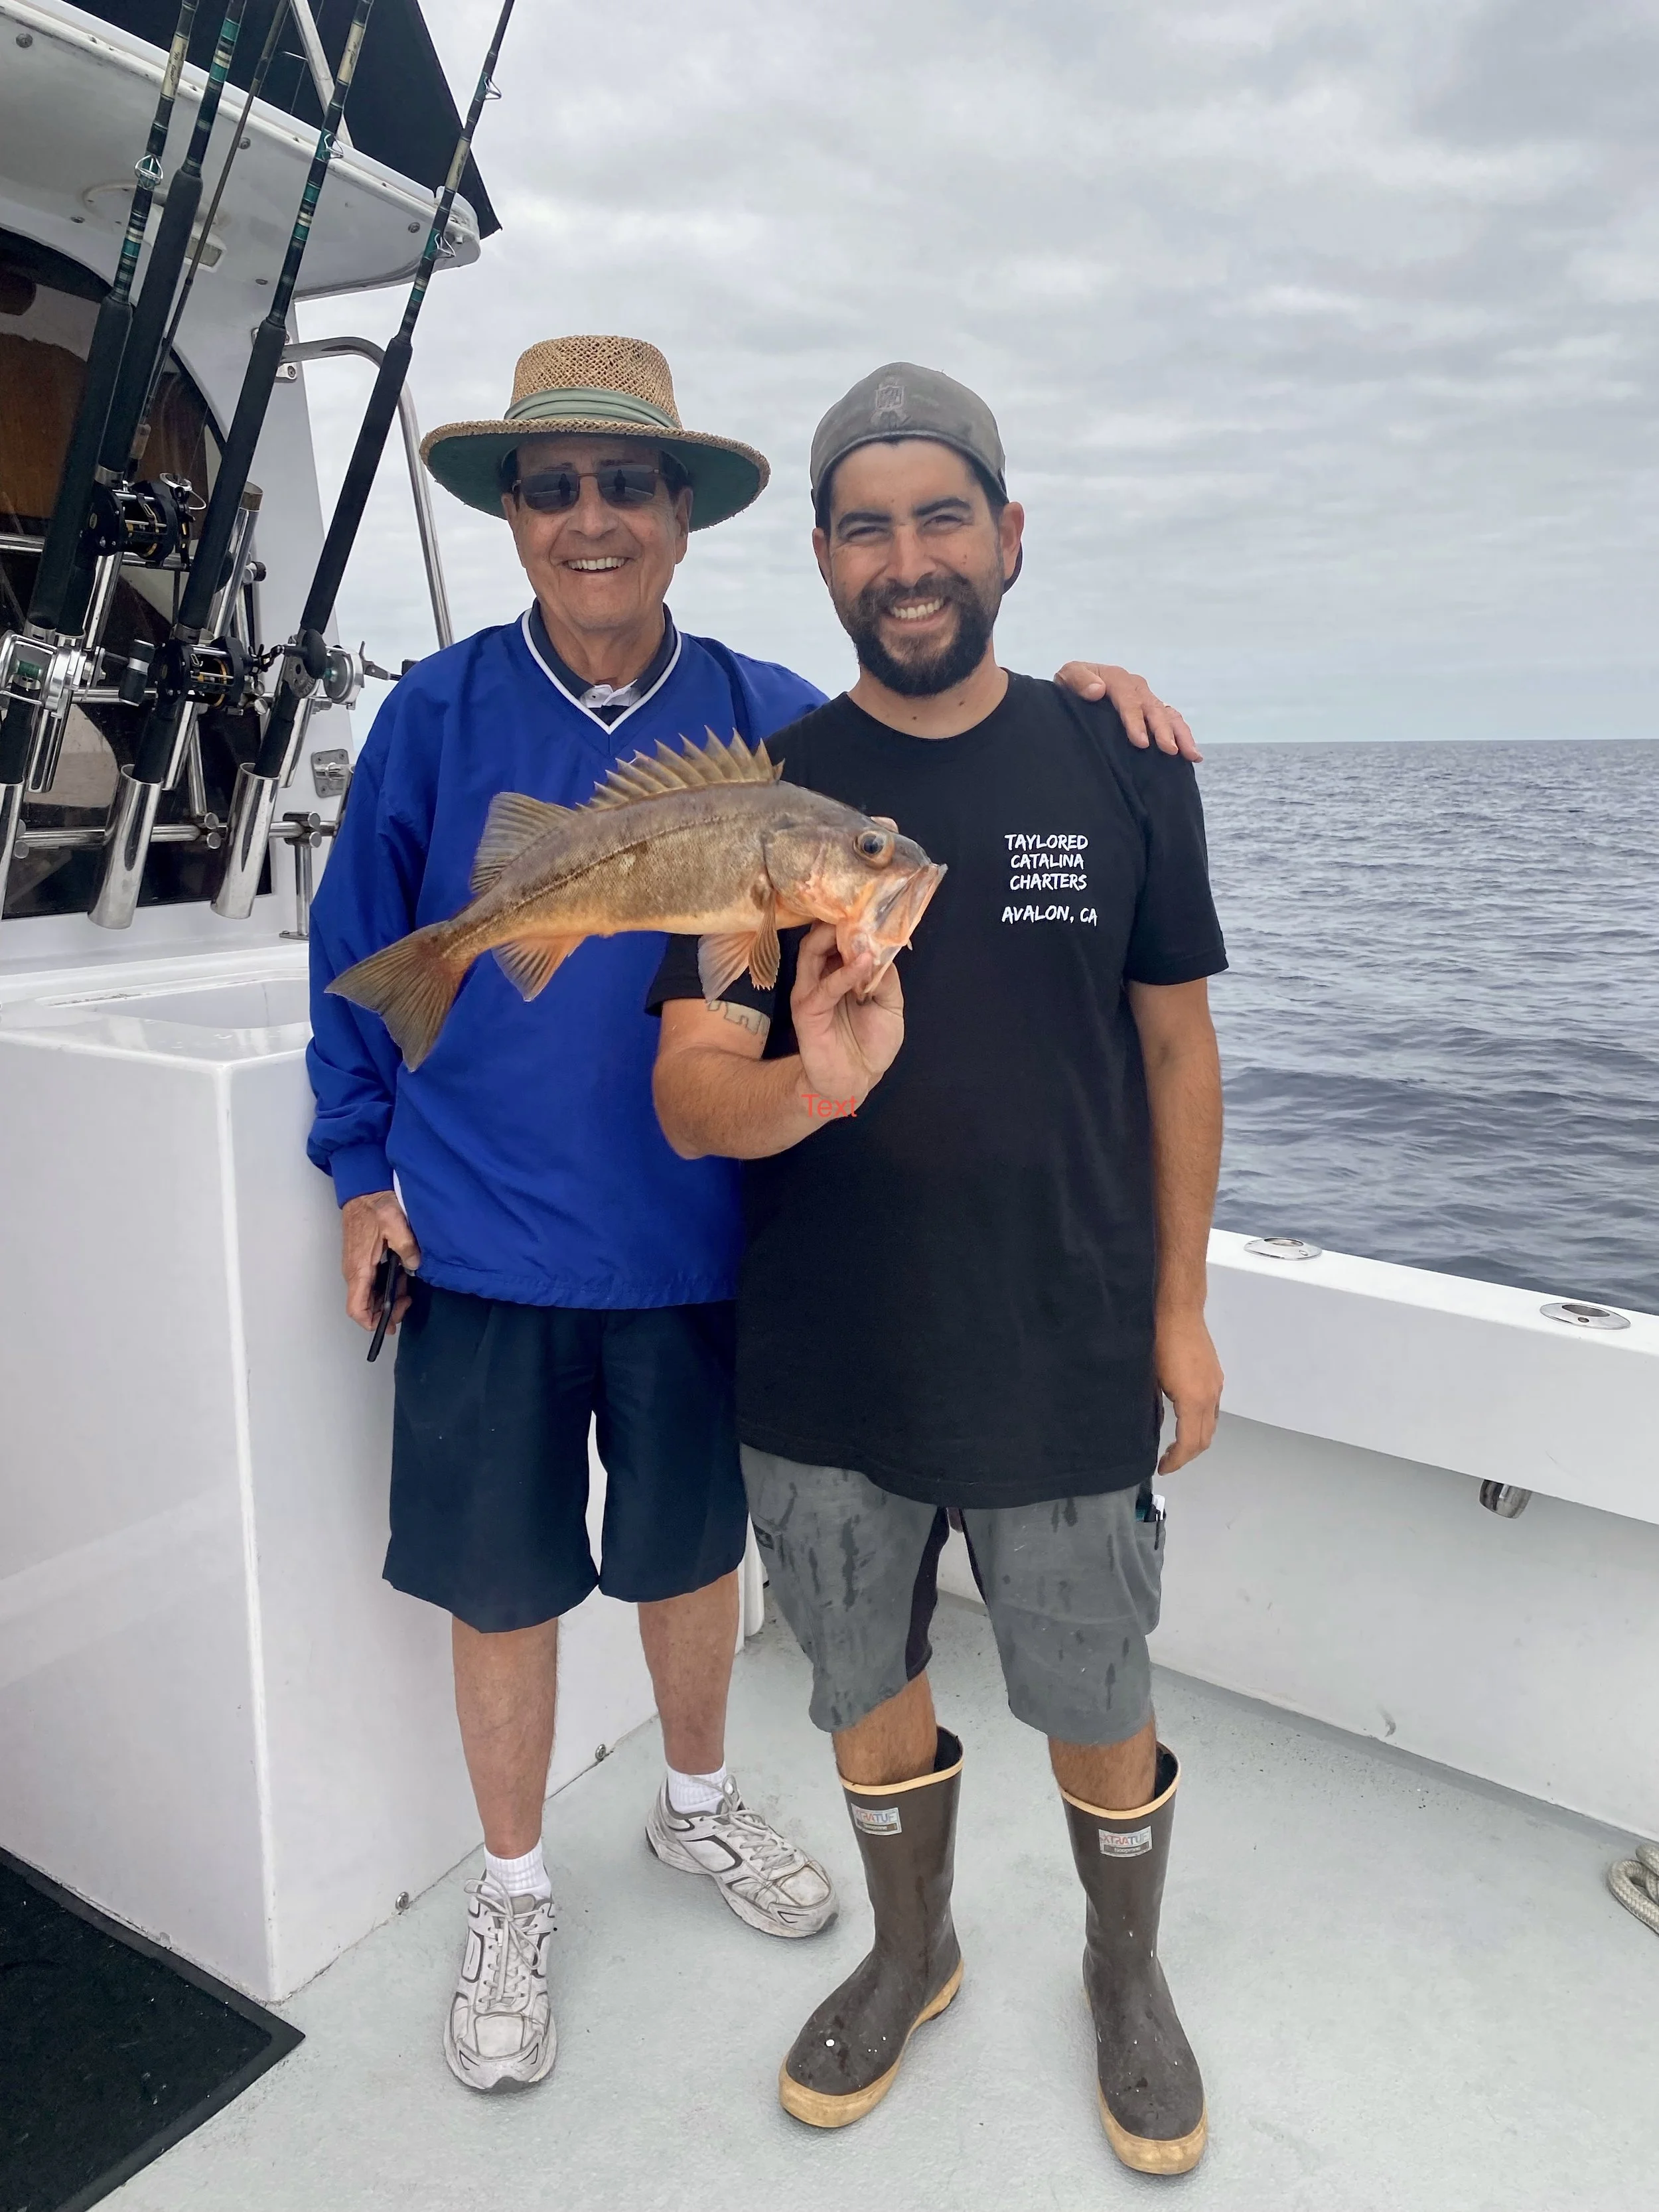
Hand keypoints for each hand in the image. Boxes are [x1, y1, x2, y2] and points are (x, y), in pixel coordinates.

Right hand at [341, 1189, 421, 1333]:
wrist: (363, 1192)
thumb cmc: (375, 1208)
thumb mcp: (395, 1224)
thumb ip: (406, 1247)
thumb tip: (415, 1265)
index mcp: (359, 1270)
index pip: (356, 1309)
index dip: (371, 1322)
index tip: (389, 1325)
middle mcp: (354, 1273)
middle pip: (365, 1307)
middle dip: (386, 1312)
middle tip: (407, 1301)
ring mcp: (357, 1268)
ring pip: (370, 1296)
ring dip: (388, 1298)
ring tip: (407, 1289)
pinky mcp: (362, 1262)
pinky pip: (372, 1284)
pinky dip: (386, 1287)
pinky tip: (402, 1277)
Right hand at [790, 922, 904, 1113]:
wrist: (855, 1082)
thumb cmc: (871, 1043)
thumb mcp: (889, 1006)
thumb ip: (885, 977)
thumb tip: (883, 947)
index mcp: (838, 971)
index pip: (838, 936)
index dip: (853, 920)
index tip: (873, 907)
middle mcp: (820, 976)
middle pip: (819, 936)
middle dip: (839, 920)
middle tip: (861, 909)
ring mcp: (810, 992)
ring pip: (812, 952)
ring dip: (836, 938)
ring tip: (860, 929)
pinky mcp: (808, 1011)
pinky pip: (825, 986)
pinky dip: (845, 972)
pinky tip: (864, 961)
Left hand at [1053, 662, 1200, 760]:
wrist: (1074, 688)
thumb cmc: (1071, 686)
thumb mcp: (1068, 676)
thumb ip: (1079, 680)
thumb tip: (1097, 690)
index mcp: (1117, 678)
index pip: (1129, 699)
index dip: (1135, 720)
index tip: (1141, 742)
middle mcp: (1136, 687)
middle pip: (1153, 707)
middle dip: (1162, 729)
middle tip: (1169, 750)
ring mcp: (1146, 699)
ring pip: (1168, 714)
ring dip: (1180, 734)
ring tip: (1190, 754)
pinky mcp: (1151, 710)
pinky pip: (1171, 720)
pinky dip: (1183, 735)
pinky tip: (1192, 755)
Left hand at [1155, 1308, 1222, 1471]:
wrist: (1178, 1310)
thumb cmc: (1159, 1341)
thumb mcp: (1149, 1379)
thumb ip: (1152, 1408)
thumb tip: (1151, 1427)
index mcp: (1193, 1400)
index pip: (1190, 1443)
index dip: (1177, 1461)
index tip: (1162, 1467)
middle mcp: (1210, 1395)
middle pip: (1205, 1438)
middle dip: (1187, 1455)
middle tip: (1167, 1461)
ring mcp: (1216, 1384)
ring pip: (1211, 1423)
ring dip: (1196, 1439)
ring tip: (1175, 1445)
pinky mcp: (1215, 1375)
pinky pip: (1212, 1408)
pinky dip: (1200, 1422)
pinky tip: (1184, 1419)